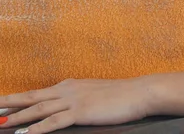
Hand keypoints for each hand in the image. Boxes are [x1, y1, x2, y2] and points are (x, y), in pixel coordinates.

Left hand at [0, 78, 151, 132]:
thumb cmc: (123, 95)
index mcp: (71, 85)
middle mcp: (68, 90)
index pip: (39, 93)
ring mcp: (74, 100)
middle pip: (32, 97)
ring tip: (0, 123)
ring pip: (38, 109)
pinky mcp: (81, 112)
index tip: (3, 103)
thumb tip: (72, 109)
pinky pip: (54, 121)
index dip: (19, 99)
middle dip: (9, 103)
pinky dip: (38, 128)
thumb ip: (82, 98)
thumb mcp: (97, 93)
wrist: (140, 92)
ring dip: (17, 117)